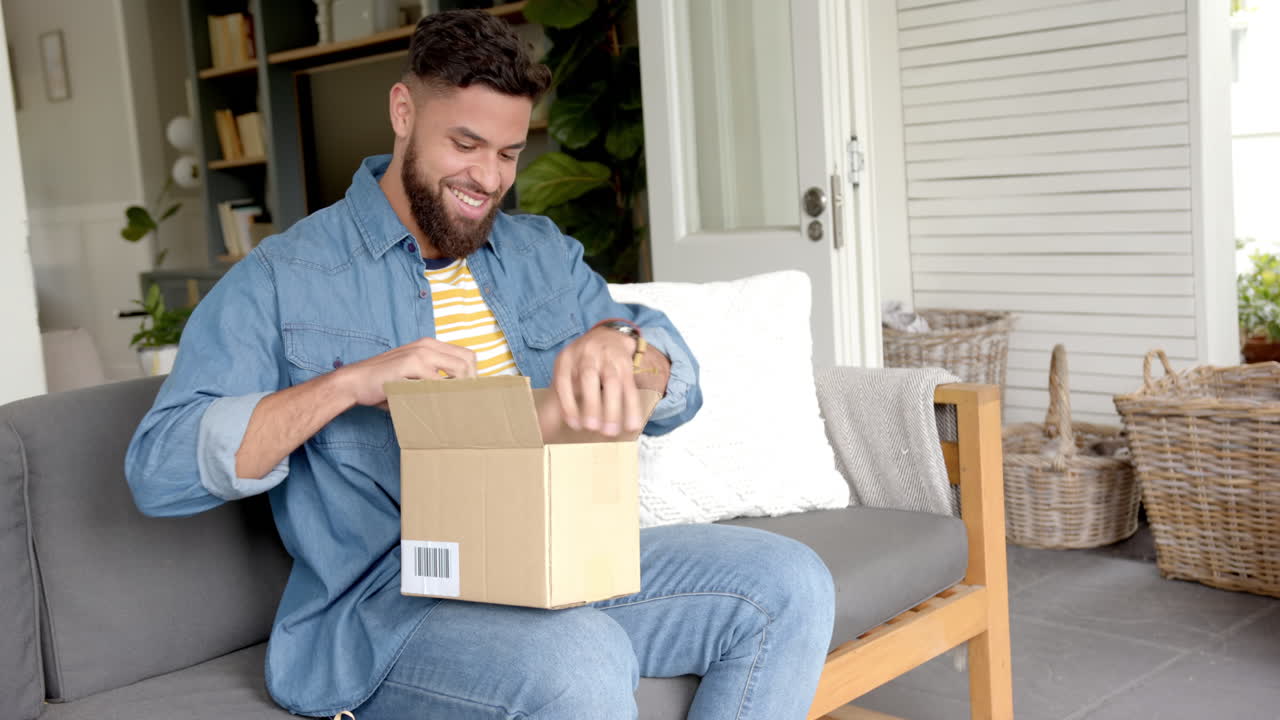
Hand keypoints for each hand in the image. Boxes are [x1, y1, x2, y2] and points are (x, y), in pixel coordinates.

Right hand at [333, 337, 476, 407]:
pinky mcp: (410, 364)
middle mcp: (427, 345)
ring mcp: (419, 353)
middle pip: (468, 362)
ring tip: (454, 406)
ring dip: (460, 390)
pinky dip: (441, 396)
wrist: (354, 382)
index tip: (469, 394)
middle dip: (471, 384)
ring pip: (458, 371)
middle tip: (466, 403)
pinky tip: (437, 406)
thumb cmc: (385, 383)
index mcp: (429, 345)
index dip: (473, 375)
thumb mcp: (413, 376)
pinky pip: (437, 382)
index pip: (467, 355)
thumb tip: (461, 396)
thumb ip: (434, 379)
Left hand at [552, 327, 643, 436]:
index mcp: (567, 358)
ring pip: (612, 381)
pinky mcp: (626, 365)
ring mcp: (608, 358)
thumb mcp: (566, 370)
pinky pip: (630, 387)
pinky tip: (632, 424)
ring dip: (612, 408)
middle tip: (592, 428)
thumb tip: (543, 429)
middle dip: (591, 404)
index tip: (573, 425)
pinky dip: (631, 407)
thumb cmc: (581, 362)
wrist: (608, 336)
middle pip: (588, 377)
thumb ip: (557, 397)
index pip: (564, 380)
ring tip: (611, 432)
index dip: (567, 404)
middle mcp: (587, 355)